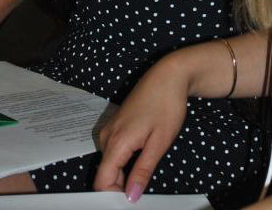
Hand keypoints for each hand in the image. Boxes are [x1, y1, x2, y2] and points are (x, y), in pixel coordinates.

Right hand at [93, 55, 189, 201]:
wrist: (169, 75)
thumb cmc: (167, 107)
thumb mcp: (159, 143)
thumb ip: (143, 171)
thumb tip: (130, 197)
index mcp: (116, 143)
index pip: (102, 181)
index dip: (113, 196)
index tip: (132, 200)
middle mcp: (107, 136)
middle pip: (105, 173)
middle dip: (121, 185)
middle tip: (144, 188)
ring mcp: (110, 128)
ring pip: (110, 162)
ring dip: (124, 171)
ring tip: (146, 169)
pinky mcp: (116, 123)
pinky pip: (114, 149)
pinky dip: (125, 159)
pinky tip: (142, 154)